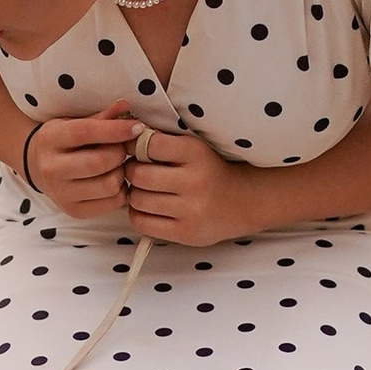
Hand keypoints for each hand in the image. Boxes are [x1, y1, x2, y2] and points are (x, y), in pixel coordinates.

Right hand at [23, 111, 136, 221]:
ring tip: (116, 165)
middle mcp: (51, 169)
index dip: (116, 129)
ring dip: (121, 173)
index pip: (86, 132)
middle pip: (100, 162)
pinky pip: (112, 203)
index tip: (138, 127)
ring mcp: (61, 194)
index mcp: (50, 139)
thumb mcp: (74, 123)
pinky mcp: (74, 211)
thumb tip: (125, 106)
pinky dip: (120, 190)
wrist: (37, 167)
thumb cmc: (62, 141)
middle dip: (119, 153)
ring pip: (109, 185)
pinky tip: (112, 180)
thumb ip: (101, 116)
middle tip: (121, 148)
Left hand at [125, 127, 253, 245]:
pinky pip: (142, 222)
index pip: (150, 144)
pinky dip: (137, 213)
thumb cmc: (210, 171)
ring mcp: (190, 210)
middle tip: (136, 171)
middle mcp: (194, 181)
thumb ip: (164, 141)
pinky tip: (146, 208)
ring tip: (143, 189)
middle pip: (139, 175)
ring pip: (137, 199)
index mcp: (196, 153)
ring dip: (134, 193)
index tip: (135, 149)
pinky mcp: (185, 233)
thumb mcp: (194, 148)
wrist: (243, 202)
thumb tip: (127, 136)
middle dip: (131, 171)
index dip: (135, 146)